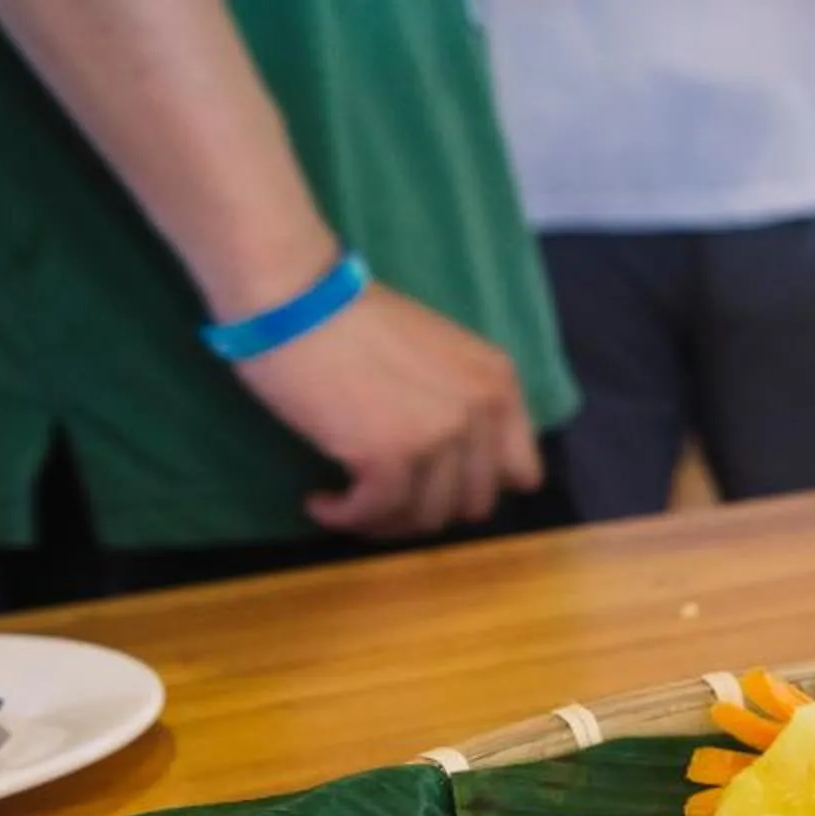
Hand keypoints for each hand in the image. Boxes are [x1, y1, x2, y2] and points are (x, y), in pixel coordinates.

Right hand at [233, 286, 541, 537]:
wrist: (293, 294)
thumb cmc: (350, 318)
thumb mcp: (436, 356)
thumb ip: (458, 404)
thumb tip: (452, 470)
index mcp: (498, 385)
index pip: (521, 474)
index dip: (476, 486)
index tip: (436, 484)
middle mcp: (480, 411)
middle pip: (474, 504)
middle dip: (429, 507)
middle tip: (386, 498)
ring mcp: (438, 435)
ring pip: (426, 518)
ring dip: (385, 520)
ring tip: (350, 502)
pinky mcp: (389, 456)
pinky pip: (376, 513)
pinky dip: (347, 518)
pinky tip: (324, 504)